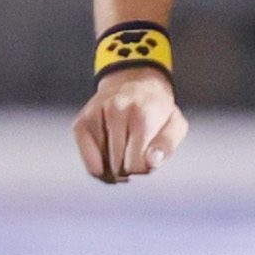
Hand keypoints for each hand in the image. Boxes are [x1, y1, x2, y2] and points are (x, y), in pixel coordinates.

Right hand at [72, 68, 188, 182]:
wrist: (133, 84)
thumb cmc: (157, 110)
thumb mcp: (175, 124)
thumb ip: (167, 145)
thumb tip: (151, 163)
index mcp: (142, 115)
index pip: (136, 164)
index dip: (144, 169)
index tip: (149, 158)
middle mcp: (115, 112)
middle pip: (118, 167)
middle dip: (130, 169)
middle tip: (137, 153)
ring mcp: (94, 116)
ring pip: (101, 167)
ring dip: (115, 168)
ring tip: (125, 151)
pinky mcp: (80, 124)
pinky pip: (89, 164)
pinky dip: (100, 166)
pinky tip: (110, 156)